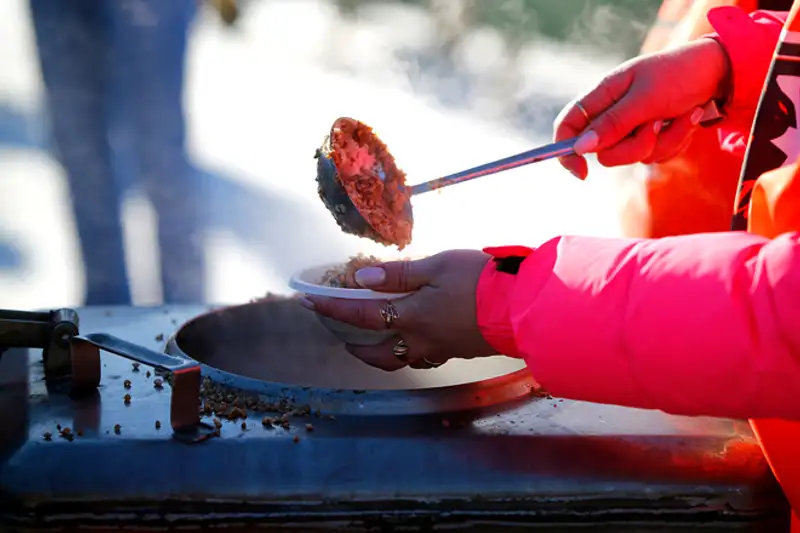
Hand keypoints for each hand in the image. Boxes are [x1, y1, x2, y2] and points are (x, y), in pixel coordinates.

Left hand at [300, 250, 497, 370]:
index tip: (307, 301)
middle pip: (378, 354)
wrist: (522, 308)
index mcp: (411, 316)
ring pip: (400, 359)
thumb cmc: (481, 281)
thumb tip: (361, 280)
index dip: (332, 307)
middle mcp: (420, 340)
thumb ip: (398, 274)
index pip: (361, 314)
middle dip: (356, 347)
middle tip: (342, 338)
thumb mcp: (438, 265)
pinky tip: (412, 340)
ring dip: (380, 354)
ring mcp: (440, 350)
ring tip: (372, 343)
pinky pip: (422, 357)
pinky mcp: (457, 351)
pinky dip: (407, 352)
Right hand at [554, 37, 729, 178]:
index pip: (568, 126)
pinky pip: (657, 157)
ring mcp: (634, 129)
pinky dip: (676, 141)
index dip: (566, 150)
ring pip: (634, 158)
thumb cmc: (679, 74)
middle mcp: (614, 114)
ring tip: (681, 114)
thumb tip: (581, 147)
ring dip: (663, 141)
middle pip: (605, 153)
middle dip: (635, 147)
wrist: (721, 72)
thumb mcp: (646, 98)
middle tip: (656, 125)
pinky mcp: (655, 139)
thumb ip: (613, 124)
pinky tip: (688, 117)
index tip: (581, 170)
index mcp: (603, 96)